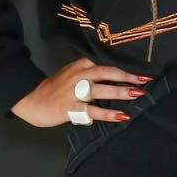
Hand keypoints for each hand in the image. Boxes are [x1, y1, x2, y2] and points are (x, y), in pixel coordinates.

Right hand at [11, 57, 150, 126]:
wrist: (31, 101)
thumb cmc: (56, 89)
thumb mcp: (72, 74)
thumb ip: (91, 71)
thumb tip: (119, 73)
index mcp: (79, 65)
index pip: (103, 59)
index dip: (121, 61)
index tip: (140, 63)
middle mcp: (77, 76)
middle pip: (103, 71)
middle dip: (125, 74)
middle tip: (144, 78)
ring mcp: (72, 92)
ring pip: (98, 89)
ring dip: (118, 91)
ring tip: (137, 94)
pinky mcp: (68, 108)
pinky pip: (91, 111)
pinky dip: (107, 114)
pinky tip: (122, 116)